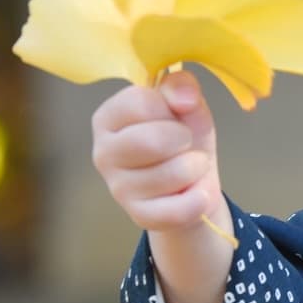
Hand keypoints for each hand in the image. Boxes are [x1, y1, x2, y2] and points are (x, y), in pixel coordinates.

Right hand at [92, 69, 223, 234]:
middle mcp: (103, 152)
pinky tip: (197, 192)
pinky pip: (177, 210)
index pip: (139, 102)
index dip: (169, 107)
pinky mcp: (139, 216)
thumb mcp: (185, 103)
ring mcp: (118, 188)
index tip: (174, 115)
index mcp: (108, 117)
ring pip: (172, 174)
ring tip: (191, 167)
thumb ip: (181, 87)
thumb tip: (184, 97)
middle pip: (151, 140)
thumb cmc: (181, 136)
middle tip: (186, 143)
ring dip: (196, 168)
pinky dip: (198, 200)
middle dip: (184, 139)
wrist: (192, 182)